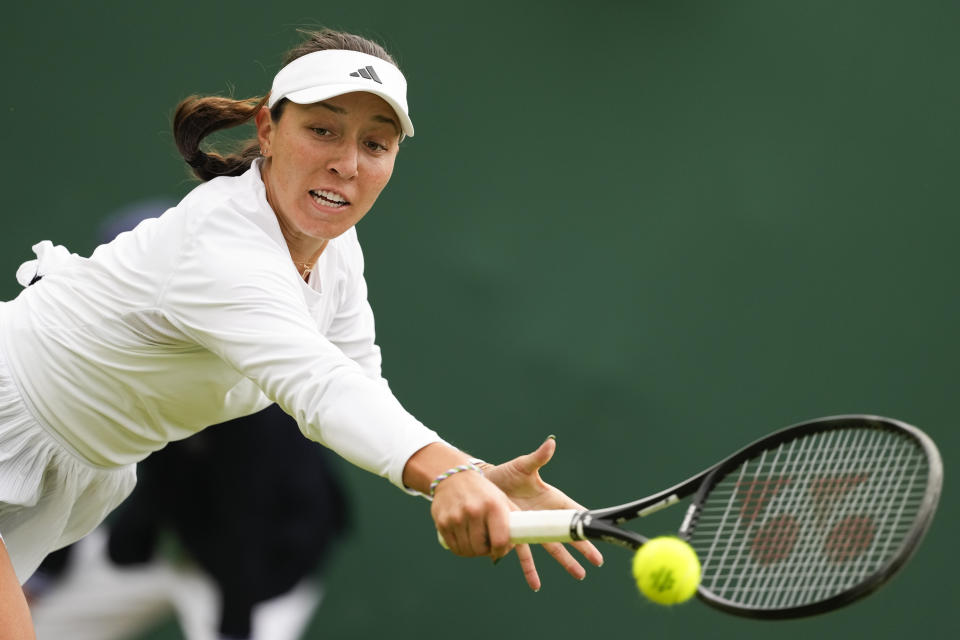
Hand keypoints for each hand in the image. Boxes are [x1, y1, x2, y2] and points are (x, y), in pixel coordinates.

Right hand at [430, 468, 513, 561]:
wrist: (453, 476)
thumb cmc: (483, 492)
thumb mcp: (501, 500)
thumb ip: (513, 521)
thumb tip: (520, 546)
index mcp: (493, 505)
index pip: (500, 541)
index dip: (501, 551)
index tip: (500, 550)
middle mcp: (474, 510)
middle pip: (481, 549)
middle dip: (486, 552)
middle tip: (486, 546)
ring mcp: (457, 517)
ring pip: (467, 550)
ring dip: (473, 551)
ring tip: (475, 541)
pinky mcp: (443, 522)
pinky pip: (454, 548)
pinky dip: (460, 549)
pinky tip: (464, 540)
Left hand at [483, 436, 603, 590]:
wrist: (483, 486)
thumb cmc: (506, 473)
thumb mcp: (522, 466)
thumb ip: (538, 458)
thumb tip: (551, 442)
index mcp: (551, 499)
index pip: (573, 513)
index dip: (586, 523)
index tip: (600, 532)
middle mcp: (544, 516)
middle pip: (567, 535)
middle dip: (583, 547)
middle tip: (598, 560)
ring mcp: (532, 529)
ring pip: (552, 548)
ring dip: (565, 562)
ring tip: (579, 575)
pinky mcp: (517, 536)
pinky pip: (525, 555)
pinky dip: (530, 569)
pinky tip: (535, 584)